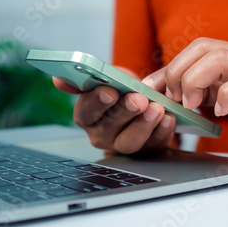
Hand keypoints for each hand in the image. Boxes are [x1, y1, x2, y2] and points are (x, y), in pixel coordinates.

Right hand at [53, 67, 175, 153]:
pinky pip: (154, 145)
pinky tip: (169, 118)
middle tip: (138, 99)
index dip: (97, 102)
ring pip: (130, 142)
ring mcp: (123, 144)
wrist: (142, 97)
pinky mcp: (146, 150)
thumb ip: (84, 78)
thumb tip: (58, 79)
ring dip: (144, 125)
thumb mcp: (104, 76)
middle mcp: (101, 134)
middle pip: (109, 127)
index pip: (86, 111)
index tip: (109, 91)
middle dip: (125, 112)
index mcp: (86, 115)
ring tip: (156, 108)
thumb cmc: (120, 87)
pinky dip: (162, 132)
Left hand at [143, 38, 227, 162]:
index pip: (197, 48)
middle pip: (202, 46)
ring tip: (194, 103)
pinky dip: (225, 97)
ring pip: (218, 57)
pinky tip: (223, 113)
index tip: (153, 89)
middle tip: (177, 98)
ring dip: (195, 80)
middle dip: (178, 71)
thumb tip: (174, 90)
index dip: (170, 66)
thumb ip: (208, 88)